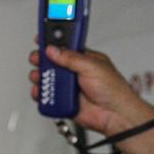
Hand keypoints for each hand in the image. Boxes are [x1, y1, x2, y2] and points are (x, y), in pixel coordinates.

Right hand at [28, 43, 153, 134]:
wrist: (115, 115)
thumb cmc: (113, 90)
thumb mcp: (93, 66)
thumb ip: (71, 58)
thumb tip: (54, 50)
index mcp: (83, 59)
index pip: (64, 46)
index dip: (52, 41)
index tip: (41, 37)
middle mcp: (74, 72)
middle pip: (51, 62)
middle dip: (41, 59)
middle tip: (37, 58)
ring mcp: (68, 87)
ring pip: (46, 79)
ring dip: (40, 76)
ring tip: (40, 76)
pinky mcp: (63, 101)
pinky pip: (46, 96)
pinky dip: (40, 94)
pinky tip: (41, 91)